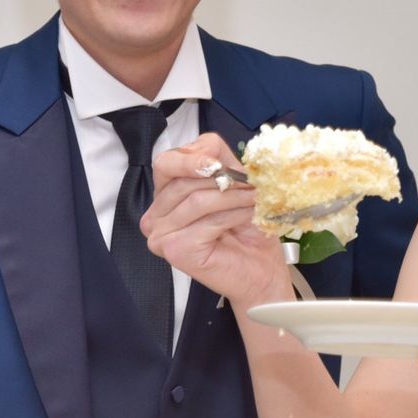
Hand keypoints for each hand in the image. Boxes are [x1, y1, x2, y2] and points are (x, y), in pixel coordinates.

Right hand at [142, 132, 290, 307]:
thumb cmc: (247, 228)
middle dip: (223, 180)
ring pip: (197, 199)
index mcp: (165, 194)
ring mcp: (161, 234)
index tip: (220, 163)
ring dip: (233, 197)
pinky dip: (233, 216)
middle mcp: (156, 214)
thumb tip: (209, 149)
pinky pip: (206, 221)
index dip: (193, 158)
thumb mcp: (234, 184)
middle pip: (183, 180)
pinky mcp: (174, 250)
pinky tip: (246, 219)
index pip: (166, 163)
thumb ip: (219, 161)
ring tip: (254, 201)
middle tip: (251, 185)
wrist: (261, 268)